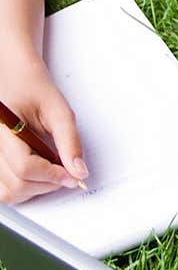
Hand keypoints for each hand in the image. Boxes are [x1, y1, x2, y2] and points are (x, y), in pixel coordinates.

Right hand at [0, 61, 86, 202]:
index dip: (53, 175)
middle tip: (66, 173)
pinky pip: (2, 189)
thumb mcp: (58, 110)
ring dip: (34, 190)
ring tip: (50, 172)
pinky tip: (36, 174)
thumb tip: (78, 171)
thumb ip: (69, 141)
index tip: (72, 175)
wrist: (15, 77)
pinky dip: (21, 189)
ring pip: (7, 193)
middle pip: (16, 184)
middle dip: (47, 184)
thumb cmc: (33, 88)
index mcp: (3, 127)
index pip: (24, 166)